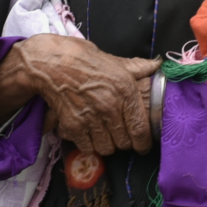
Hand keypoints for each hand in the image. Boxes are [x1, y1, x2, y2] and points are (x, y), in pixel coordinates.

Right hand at [0, 34, 159, 156]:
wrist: (49, 63)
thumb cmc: (82, 59)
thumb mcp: (113, 60)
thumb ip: (136, 67)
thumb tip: (156, 66)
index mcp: (125, 90)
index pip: (140, 128)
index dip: (143, 143)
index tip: (142, 146)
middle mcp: (111, 106)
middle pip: (124, 142)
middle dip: (123, 142)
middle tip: (118, 135)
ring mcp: (92, 118)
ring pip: (106, 148)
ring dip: (105, 144)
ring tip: (102, 135)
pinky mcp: (73, 126)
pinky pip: (87, 147)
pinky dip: (87, 144)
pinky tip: (87, 134)